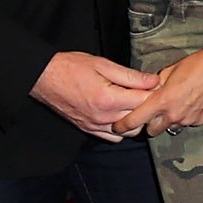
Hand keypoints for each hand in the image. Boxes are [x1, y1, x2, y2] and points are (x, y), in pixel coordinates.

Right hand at [33, 49, 161, 139]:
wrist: (45, 77)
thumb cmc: (70, 68)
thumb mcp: (103, 64)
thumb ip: (130, 76)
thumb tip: (153, 81)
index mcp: (108, 99)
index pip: (143, 102)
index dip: (154, 94)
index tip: (157, 86)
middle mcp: (103, 117)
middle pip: (139, 120)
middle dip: (147, 108)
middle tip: (147, 95)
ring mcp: (95, 126)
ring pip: (128, 133)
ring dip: (134, 120)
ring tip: (133, 104)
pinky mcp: (89, 129)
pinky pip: (112, 138)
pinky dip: (120, 129)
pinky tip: (119, 115)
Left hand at [116, 24, 202, 137]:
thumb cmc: (197, 64)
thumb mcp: (170, 71)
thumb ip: (155, 85)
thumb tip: (147, 92)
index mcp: (162, 101)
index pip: (136, 120)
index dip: (124, 125)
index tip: (117, 126)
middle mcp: (174, 114)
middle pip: (152, 130)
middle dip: (149, 124)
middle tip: (151, 112)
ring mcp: (189, 119)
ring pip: (171, 126)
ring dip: (168, 119)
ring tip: (175, 103)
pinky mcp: (201, 120)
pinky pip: (186, 123)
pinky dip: (184, 116)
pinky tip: (189, 102)